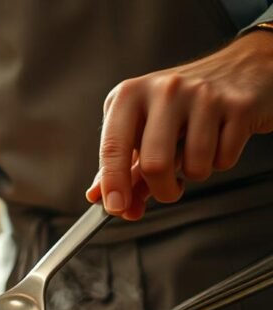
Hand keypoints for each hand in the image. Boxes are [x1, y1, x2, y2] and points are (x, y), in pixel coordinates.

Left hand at [87, 29, 272, 219]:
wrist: (243, 67)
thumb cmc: (184, 102)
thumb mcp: (143, 124)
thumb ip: (122, 163)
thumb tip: (100, 198)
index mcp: (129, 95)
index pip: (113, 147)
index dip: (113, 184)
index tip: (116, 208)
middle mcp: (163, 90)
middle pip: (153, 165)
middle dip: (162, 191)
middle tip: (169, 191)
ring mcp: (202, 95)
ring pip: (193, 167)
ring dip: (196, 173)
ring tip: (198, 151)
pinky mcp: (237, 105)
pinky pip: (224, 159)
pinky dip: (221, 161)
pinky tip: (220, 139)